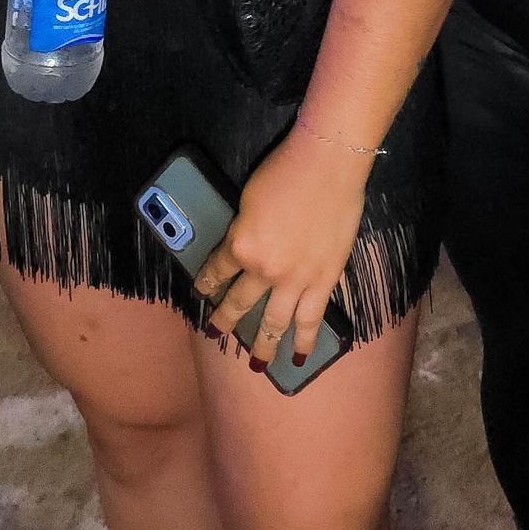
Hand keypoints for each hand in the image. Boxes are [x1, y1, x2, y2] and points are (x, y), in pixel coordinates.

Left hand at [193, 128, 369, 368]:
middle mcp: (264, 270)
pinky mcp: (324, 281)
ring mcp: (295, 280)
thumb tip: (246, 247)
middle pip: (239, 303)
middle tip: (215, 333)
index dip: (206, 284)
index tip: (201, 294)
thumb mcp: (248, 202)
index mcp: (239, 246)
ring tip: (256, 363)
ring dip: (263, 345)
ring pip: (274, 322)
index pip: (216, 271)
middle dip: (225, 321)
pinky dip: (304, 341)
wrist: (327, 166)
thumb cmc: (285, 172)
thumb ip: (244, 231)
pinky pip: (311, 319)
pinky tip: (297, 357)